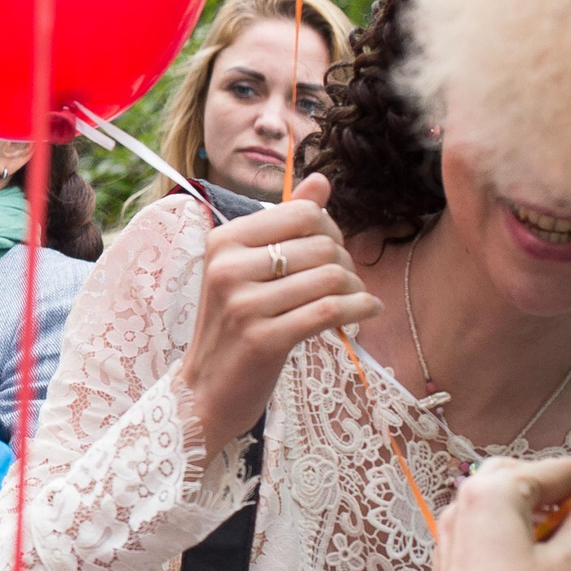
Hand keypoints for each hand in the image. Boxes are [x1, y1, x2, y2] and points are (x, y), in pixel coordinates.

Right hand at [179, 174, 379, 457]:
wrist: (206, 390)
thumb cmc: (233, 326)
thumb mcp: (248, 268)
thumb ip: (284, 222)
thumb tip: (320, 180)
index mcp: (222, 241)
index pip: (301, 213)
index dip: (329, 229)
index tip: (330, 253)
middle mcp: (227, 267)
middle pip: (321, 245)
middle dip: (346, 263)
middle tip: (346, 284)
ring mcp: (242, 304)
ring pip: (331, 277)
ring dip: (357, 290)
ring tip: (356, 301)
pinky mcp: (262, 339)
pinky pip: (330, 311)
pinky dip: (359, 310)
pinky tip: (364, 313)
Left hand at [397, 453, 570, 570]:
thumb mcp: (567, 565)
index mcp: (492, 495)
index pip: (547, 470)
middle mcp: (464, 505)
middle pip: (519, 478)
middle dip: (558, 486)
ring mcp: (453, 532)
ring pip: (505, 505)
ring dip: (544, 511)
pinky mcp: (452, 558)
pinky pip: (492, 529)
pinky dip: (524, 530)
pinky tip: (555, 553)